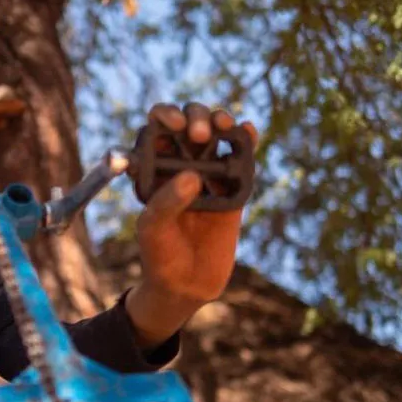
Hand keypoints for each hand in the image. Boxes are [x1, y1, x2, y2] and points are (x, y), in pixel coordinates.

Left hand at [125, 102, 258, 345]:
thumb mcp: (153, 228)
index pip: (156, 129)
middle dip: (195, 117)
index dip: (164, 117)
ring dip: (221, 120)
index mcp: (152, 169)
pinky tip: (249, 132)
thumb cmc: (159, 254)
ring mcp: (207, 174)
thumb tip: (193, 175)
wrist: (185, 284)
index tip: (174, 125)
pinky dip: (246, 140)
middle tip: (198, 134)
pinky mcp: (233, 188)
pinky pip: (241, 158)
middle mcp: (178, 164)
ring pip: (216, 134)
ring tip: (224, 126)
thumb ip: (167, 202)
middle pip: (188, 123)